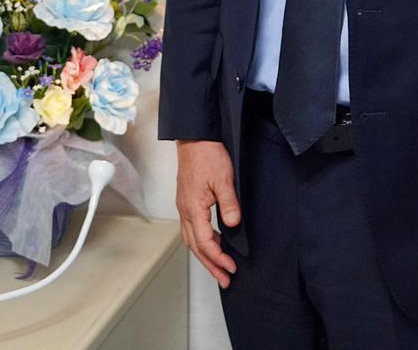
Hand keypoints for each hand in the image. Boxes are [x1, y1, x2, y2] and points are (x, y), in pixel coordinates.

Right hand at [176, 139, 241, 287]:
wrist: (195, 137)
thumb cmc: (207, 154)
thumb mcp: (224, 179)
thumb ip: (229, 203)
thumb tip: (233, 225)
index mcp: (192, 208)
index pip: (205, 242)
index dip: (218, 258)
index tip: (231, 267)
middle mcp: (185, 210)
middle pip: (195, 247)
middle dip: (210, 265)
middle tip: (225, 279)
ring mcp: (184, 206)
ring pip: (191, 239)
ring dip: (205, 255)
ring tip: (219, 267)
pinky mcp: (186, 201)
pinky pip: (191, 229)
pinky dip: (201, 241)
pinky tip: (212, 242)